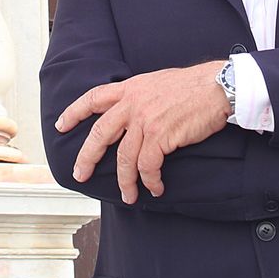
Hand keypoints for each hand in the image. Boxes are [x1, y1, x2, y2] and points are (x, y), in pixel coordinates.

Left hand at [55, 61, 228, 203]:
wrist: (217, 86)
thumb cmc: (193, 86)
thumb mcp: (157, 82)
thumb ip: (140, 96)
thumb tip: (132, 112)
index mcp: (130, 88)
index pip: (93, 98)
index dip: (74, 112)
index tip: (61, 125)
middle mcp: (132, 103)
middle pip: (100, 134)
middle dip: (86, 157)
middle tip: (80, 174)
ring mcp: (145, 120)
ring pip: (124, 158)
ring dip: (125, 181)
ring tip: (128, 195)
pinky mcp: (160, 136)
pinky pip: (147, 166)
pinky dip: (150, 181)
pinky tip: (155, 187)